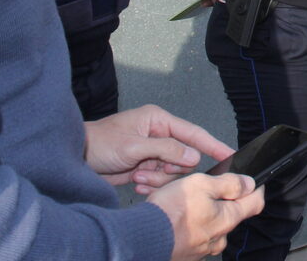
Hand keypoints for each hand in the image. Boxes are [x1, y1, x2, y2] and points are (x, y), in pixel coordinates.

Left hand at [84, 104, 235, 194]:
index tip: (230, 154)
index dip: (213, 144)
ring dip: (158, 178)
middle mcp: (159, 135)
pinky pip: (160, 180)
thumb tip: (193, 156)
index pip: (194, 133)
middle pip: (185, 157)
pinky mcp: (145, 167)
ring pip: (173, 172)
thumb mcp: (134, 146)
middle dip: (170, 169)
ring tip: (138, 176)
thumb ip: (166, 150)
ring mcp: (152, 152)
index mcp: (158, 121)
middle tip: (149, 170)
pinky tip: (136, 182)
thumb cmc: (100, 144)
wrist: (76, 161)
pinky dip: (151, 184)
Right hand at [148, 172, 264, 260]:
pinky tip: (175, 216)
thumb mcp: (202, 184)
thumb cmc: (170, 212)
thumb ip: (229, 183)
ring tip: (183, 200)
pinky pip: (194, 235)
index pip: (256, 203)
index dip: (256, 188)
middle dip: (222, 199)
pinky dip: (189, 224)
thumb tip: (249, 183)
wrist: (140, 239)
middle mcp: (219, 238)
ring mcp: (203, 248)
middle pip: (231, 213)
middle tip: (204, 186)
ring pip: (210, 224)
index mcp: (228, 218)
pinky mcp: (187, 254)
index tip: (254, 181)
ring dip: (202, 211)